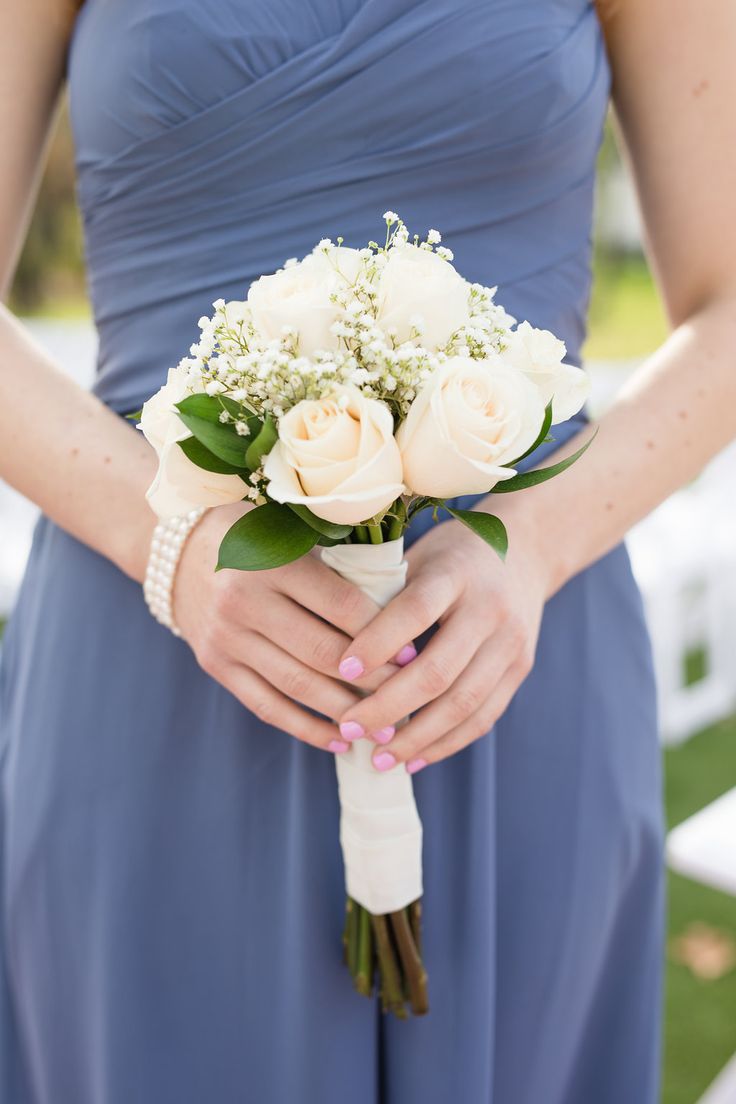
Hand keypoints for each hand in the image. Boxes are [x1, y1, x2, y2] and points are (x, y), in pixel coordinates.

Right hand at [173, 504, 400, 752]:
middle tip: (408, 697)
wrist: (177, 549)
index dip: (381, 633)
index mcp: (272, 561)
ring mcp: (226, 637)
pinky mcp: (215, 665)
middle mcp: (244, 600)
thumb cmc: (256, 535)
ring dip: (344, 712)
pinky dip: (306, 728)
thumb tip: (402, 605)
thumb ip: (338, 560)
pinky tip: (339, 741)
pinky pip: (267, 706)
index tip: (412, 654)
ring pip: (297, 686)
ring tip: (382, 728)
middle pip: (322, 651)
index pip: (340, 604)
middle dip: (371, 680)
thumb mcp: (291, 530)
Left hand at [335, 507, 551, 770]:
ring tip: (378, 758)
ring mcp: (511, 642)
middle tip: (349, 726)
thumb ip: (382, 592)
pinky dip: (446, 743)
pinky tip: (412, 758)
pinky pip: (483, 717)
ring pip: (463, 704)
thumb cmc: (452, 555)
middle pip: (438, 671)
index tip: (341, 669)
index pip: (414, 612)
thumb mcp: (418, 555)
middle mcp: (490, 609)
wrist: (527, 550)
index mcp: (456, 573)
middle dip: (389, 707)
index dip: (377, 643)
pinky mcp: (521, 668)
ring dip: (416, 738)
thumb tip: (330, 640)